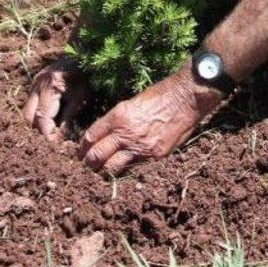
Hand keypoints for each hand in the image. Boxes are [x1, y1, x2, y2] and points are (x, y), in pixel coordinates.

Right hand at [22, 55, 87, 139]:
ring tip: (48, 134)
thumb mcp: (81, 97)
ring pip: (26, 113)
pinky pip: (29, 105)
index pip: (42, 117)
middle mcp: (37, 85)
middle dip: (37, 131)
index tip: (52, 147)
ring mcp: (33, 84)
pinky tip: (47, 123)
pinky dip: (36, 116)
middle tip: (49, 142)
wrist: (80, 53)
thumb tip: (60, 139)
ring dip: (35, 124)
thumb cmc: (84, 75)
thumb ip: (69, 118)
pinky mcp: (33, 85)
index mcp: (50, 87)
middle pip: (28, 117)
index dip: (46, 134)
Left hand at [79, 68, 221, 174]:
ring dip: (104, 171)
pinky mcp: (153, 156)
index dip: (82, 148)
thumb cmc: (160, 95)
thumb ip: (118, 121)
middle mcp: (126, 133)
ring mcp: (140, 147)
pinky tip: (123, 168)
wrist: (185, 99)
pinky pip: (132, 168)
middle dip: (88, 163)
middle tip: (87, 165)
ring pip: (112, 169)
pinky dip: (125, 169)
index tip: (81, 152)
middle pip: (96, 156)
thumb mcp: (132, 103)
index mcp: (118, 116)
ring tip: (102, 171)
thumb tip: (106, 136)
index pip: (91, 137)